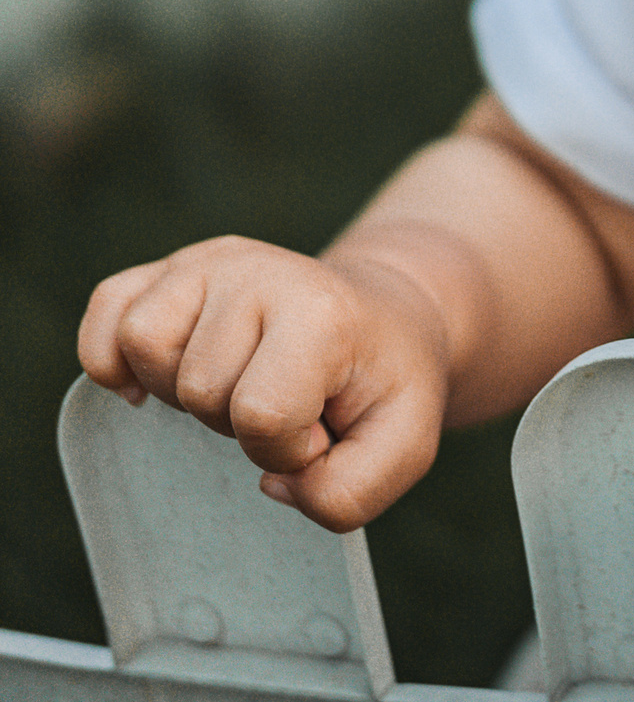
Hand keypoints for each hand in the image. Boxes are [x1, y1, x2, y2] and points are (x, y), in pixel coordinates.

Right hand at [78, 236, 450, 531]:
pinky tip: (158, 381)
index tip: (321, 427)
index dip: (287, 447)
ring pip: (143, 346)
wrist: (384, 319)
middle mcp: (259, 271)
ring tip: (233, 383)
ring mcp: (209, 263)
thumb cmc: (383, 386)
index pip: (263, 412)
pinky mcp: (167, 270)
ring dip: (179, 391)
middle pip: (197, 387)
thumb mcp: (404, 447)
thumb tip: (270, 482)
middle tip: (284, 400)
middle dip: (236, 422)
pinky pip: (104, 315)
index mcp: (321, 311)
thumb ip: (348, 493)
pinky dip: (114, 359)